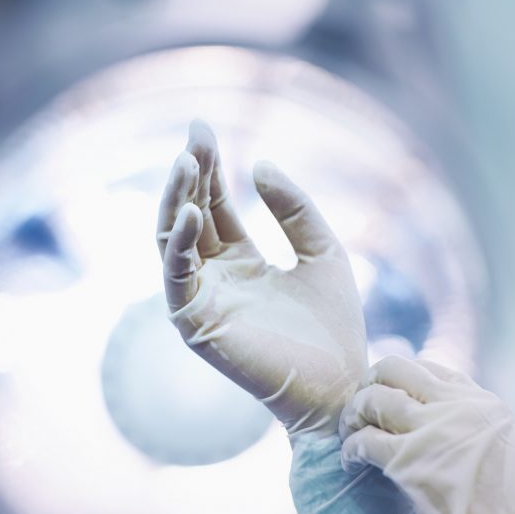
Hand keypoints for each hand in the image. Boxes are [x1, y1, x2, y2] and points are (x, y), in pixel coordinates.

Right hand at [158, 120, 365, 434]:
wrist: (342, 385)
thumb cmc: (335, 328)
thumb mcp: (322, 251)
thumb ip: (294, 209)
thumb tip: (259, 164)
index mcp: (241, 263)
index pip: (213, 206)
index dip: (208, 168)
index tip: (203, 128)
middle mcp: (214, 278)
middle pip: (188, 216)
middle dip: (189, 175)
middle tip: (195, 134)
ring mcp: (201, 300)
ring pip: (172, 242)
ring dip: (176, 201)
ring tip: (188, 162)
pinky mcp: (195, 324)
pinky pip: (177, 277)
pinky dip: (179, 244)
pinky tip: (193, 213)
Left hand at [340, 355, 514, 513]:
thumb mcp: (498, 451)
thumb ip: (467, 427)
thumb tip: (424, 418)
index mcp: (484, 404)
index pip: (426, 368)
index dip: (394, 381)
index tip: (381, 400)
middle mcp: (461, 408)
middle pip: (393, 370)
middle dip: (367, 387)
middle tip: (358, 414)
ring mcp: (436, 433)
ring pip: (373, 400)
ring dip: (351, 417)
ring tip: (349, 438)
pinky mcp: (412, 465)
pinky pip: (363, 442)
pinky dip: (349, 451)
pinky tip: (350, 464)